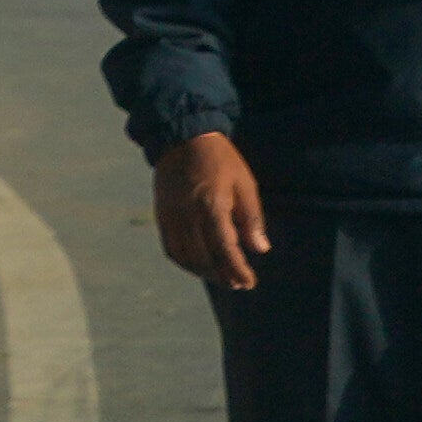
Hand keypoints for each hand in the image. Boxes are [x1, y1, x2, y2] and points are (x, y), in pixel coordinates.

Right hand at [151, 129, 271, 294]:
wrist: (183, 137)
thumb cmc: (220, 160)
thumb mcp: (244, 183)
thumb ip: (251, 218)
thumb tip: (260, 249)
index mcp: (212, 205)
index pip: (225, 249)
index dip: (237, 270)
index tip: (249, 282)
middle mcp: (188, 215)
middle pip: (205, 258)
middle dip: (223, 276)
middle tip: (238, 284)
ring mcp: (171, 216)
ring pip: (185, 257)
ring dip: (204, 272)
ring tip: (221, 277)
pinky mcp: (162, 215)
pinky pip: (171, 248)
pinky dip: (185, 262)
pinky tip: (198, 265)